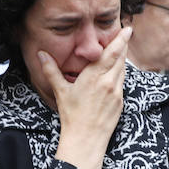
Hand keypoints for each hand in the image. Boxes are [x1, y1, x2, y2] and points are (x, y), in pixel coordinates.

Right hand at [43, 26, 131, 168]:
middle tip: (126, 33)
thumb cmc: (72, 116)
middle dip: (123, 45)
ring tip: (121, 49)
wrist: (86, 139)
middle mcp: (108, 82)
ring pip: (123, 70)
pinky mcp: (120, 101)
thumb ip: (51, 70)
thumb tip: (41, 54)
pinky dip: (121, 73)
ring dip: (123, 58)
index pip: (111, 53)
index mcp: (93, 77)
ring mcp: (117, 92)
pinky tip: (117, 71)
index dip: (120, 40)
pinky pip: (122, 82)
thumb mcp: (60, 91)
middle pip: (120, 58)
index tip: (127, 29)